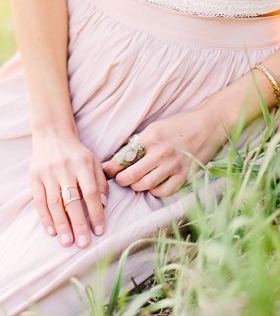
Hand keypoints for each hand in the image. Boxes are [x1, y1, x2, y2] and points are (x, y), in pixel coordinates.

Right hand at [31, 131, 108, 248]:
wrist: (51, 134)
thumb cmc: (76, 152)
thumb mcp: (93, 161)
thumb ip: (100, 182)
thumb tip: (104, 204)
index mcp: (82, 164)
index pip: (90, 192)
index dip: (96, 213)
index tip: (99, 231)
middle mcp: (64, 168)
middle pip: (72, 200)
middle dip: (78, 224)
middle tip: (83, 243)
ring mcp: (47, 173)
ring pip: (54, 203)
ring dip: (61, 224)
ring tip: (67, 242)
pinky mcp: (34, 177)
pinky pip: (39, 201)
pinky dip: (45, 217)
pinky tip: (51, 231)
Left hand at [103, 108, 222, 196]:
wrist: (209, 125)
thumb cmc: (179, 125)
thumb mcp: (154, 128)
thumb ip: (139, 143)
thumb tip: (121, 157)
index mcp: (149, 138)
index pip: (122, 158)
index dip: (110, 168)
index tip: (107, 172)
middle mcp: (160, 153)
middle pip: (131, 175)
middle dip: (120, 180)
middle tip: (119, 179)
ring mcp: (173, 165)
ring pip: (145, 185)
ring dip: (136, 186)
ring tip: (134, 182)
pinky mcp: (185, 175)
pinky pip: (164, 191)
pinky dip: (154, 191)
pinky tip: (152, 186)